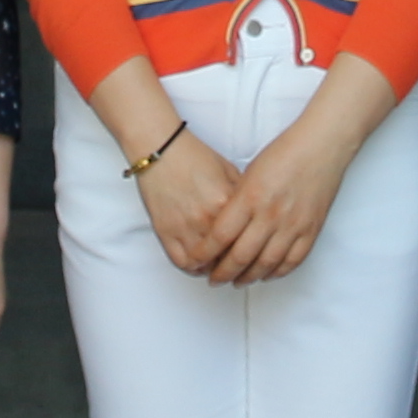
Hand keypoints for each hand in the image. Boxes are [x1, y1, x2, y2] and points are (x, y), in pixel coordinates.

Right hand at [134, 131, 239, 275]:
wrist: (161, 149)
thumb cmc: (194, 157)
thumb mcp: (230, 172)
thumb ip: (243, 197)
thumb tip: (255, 216)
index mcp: (227, 202)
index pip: (246, 238)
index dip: (251, 249)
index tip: (251, 252)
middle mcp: (207, 219)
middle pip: (227, 255)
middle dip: (234, 263)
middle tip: (237, 264)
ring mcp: (185, 228)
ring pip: (205, 264)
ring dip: (213, 268)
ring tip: (218, 265)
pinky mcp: (166, 232)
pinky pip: (181, 262)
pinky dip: (192, 267)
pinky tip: (198, 262)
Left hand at [199, 131, 351, 286]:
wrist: (321, 146)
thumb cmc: (284, 153)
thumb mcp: (249, 173)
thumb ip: (236, 202)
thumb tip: (222, 230)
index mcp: (250, 197)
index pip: (220, 236)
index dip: (205, 254)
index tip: (195, 262)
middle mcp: (270, 214)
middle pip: (240, 256)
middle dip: (223, 273)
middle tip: (214, 279)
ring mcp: (293, 224)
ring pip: (266, 264)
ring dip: (249, 277)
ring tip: (238, 281)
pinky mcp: (311, 229)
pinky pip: (292, 260)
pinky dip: (277, 272)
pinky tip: (267, 275)